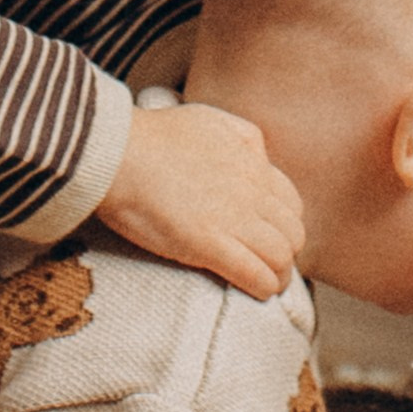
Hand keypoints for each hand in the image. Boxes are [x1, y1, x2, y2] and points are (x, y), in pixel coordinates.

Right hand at [96, 100, 303, 301]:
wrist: (119, 153)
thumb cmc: (153, 136)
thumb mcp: (212, 120)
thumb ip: (244, 137)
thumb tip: (260, 157)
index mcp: (253, 163)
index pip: (291, 204)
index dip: (284, 225)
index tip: (268, 236)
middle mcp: (252, 192)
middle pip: (293, 233)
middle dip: (285, 252)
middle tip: (268, 263)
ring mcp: (233, 219)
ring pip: (281, 257)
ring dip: (278, 275)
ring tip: (267, 284)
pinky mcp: (210, 244)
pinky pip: (256, 275)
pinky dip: (263, 287)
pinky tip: (257, 292)